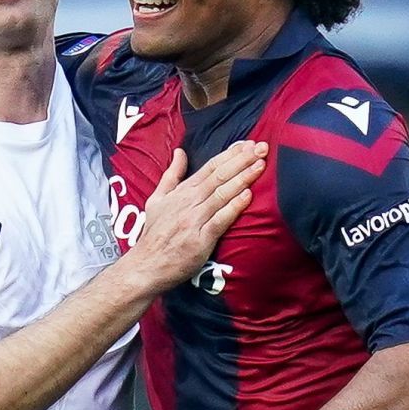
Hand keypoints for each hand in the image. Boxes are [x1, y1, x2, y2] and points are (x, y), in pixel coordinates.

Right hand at [126, 143, 266, 290]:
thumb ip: (171, 175)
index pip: (210, 167)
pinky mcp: (200, 240)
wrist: (146, 265)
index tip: (248, 144)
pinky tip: (248, 195)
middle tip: (262, 147)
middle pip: (219, 176)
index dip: (230, 154)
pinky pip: (220, 220)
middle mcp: (188, 202)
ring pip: (222, 194)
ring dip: (243, 178)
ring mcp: (194, 220)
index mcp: (181, 192)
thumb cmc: (154, 234)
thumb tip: (180, 151)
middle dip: (242, 160)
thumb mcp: (157, 199)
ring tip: (260, 165)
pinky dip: (234, 207)